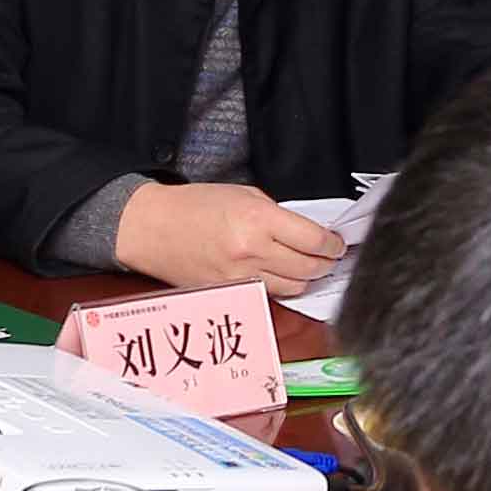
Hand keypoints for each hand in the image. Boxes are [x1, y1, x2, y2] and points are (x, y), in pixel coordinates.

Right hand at [112, 183, 349, 298]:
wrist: (153, 228)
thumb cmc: (194, 206)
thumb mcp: (244, 195)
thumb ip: (277, 215)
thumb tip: (308, 233)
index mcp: (258, 220)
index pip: (315, 241)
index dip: (333, 245)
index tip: (337, 244)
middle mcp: (252, 252)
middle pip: (310, 269)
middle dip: (326, 263)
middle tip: (328, 255)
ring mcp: (240, 278)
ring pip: (294, 288)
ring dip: (306, 277)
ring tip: (305, 265)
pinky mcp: (230, 294)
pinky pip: (270, 295)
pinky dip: (281, 286)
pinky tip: (279, 274)